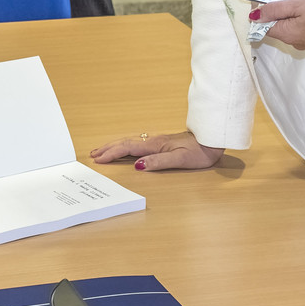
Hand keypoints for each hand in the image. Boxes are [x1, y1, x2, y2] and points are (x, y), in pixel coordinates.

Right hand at [89, 130, 223, 171]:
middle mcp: (153, 141)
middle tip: (93, 155)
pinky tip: (124, 149)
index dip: (112, 153)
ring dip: (114, 146)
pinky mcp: (161, 143)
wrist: (212, 140)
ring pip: (129, 142)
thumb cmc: (199, 151)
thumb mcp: (180, 159)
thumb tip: (138, 165)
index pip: (127, 148)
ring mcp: (156, 141)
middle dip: (108, 148)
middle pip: (125, 143)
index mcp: (155, 145)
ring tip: (102, 151)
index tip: (98, 159)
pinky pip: (136, 144)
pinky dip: (124, 146)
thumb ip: (158, 162)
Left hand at [251, 0, 304, 50]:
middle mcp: (295, 42)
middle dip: (278, 11)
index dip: (261, 12)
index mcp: (287, 35)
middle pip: (276, 26)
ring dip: (291, 12)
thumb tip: (254, 16)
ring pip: (289, 24)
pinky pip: (301, 26)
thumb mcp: (298, 4)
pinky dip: (301, 16)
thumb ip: (275, 10)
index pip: (263, 27)